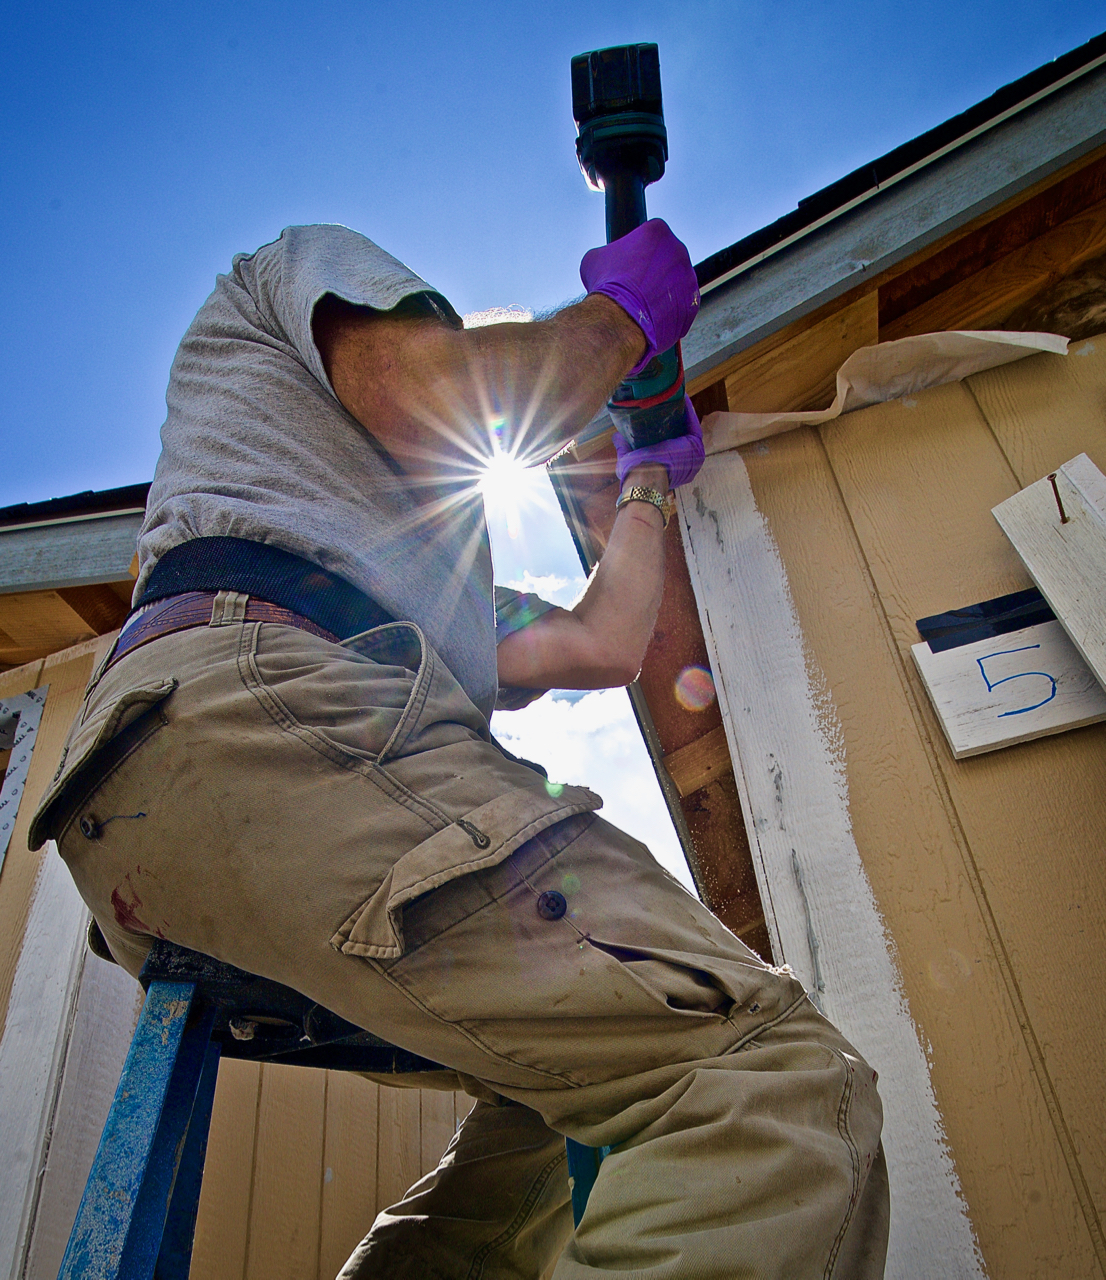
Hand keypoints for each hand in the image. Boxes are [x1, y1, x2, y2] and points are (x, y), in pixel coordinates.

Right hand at [580, 220, 699, 375]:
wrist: (619, 319)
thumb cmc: (606, 286)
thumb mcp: (594, 259)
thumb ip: (608, 254)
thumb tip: (607, 261)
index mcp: (658, 230)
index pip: (650, 237)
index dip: (636, 252)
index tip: (627, 267)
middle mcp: (679, 249)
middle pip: (666, 259)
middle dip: (652, 272)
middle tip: (634, 287)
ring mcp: (689, 277)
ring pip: (674, 283)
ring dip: (661, 292)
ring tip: (641, 306)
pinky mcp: (692, 304)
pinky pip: (680, 306)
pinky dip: (667, 312)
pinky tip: (650, 318)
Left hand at [614, 397, 703, 488]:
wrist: (645, 475)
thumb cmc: (636, 471)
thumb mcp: (628, 458)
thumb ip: (624, 447)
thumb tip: (616, 436)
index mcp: (671, 464)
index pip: (671, 439)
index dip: (668, 424)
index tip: (661, 410)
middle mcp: (685, 460)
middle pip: (682, 433)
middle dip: (677, 416)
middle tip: (669, 400)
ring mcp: (692, 454)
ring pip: (688, 428)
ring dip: (683, 411)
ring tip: (676, 396)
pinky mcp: (696, 445)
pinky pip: (694, 425)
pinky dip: (689, 411)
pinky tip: (682, 399)